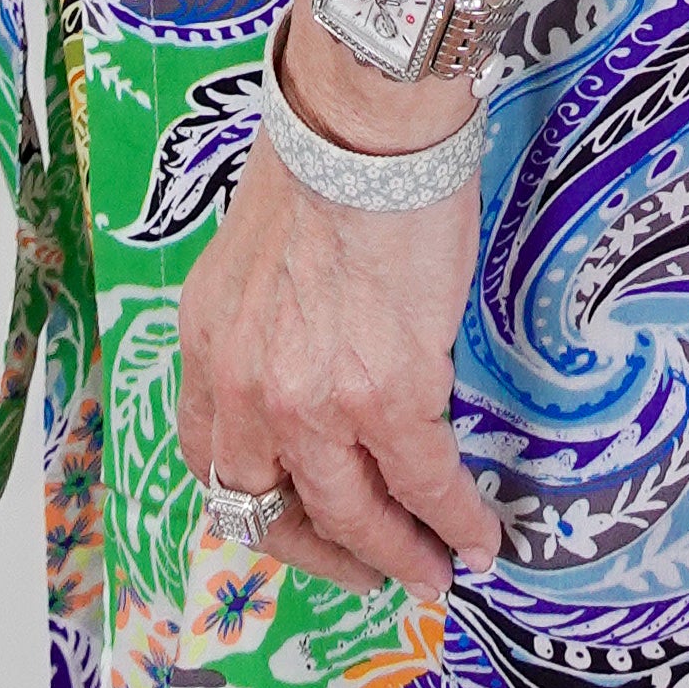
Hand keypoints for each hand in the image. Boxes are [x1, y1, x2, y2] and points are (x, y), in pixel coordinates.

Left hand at [172, 28, 503, 605]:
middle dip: (332, 553)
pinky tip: (479, 534)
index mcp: (210, 345)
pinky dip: (454, 518)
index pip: (215, 462)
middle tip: (373, 571)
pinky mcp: (388, 394)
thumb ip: (269, 322)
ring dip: (396, 554)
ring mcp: (314, 401)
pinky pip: (425, 483)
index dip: (260, 509)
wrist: (368, 115)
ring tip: (433, 569)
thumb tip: (315, 354)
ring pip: (352, 515)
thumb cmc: (325, 155)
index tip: (298, 525)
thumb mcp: (257, 253)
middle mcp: (247, 387)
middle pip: (278, 510)